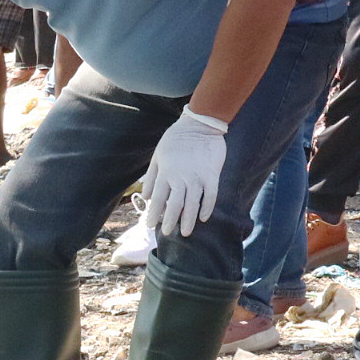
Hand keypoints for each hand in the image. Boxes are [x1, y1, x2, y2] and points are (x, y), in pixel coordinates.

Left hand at [141, 108, 228, 236]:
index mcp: (166, 174)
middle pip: (174, 206)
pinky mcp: (212, 175)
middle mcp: (180, 179)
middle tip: (167, 233)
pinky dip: (207, 208)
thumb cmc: (175, 139)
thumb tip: (148, 196)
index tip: (150, 225)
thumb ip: (152, 177)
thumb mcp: (158, 156)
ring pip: (192, 205)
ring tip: (186, 233)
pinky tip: (204, 218)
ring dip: (188, 220)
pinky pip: (210, 196)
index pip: (158, 199)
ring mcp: (197, 178)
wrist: (200, 125)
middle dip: (170, 222)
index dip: (154, 214)